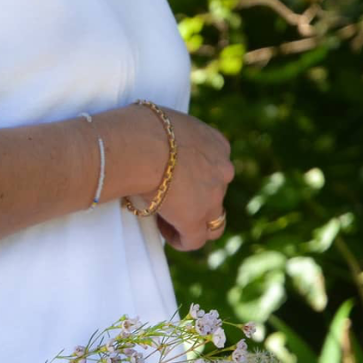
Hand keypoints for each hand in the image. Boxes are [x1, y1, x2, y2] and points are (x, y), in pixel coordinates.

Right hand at [123, 104, 233, 249]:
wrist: (140, 146)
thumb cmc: (140, 128)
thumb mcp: (163, 122)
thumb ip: (168, 135)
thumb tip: (146, 136)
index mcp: (217, 144)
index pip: (215, 166)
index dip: (195, 177)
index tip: (170, 179)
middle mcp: (222, 169)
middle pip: (215, 193)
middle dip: (194, 199)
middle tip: (167, 200)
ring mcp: (212, 196)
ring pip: (213, 220)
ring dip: (192, 222)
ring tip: (166, 220)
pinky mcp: (195, 219)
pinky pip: (195, 240)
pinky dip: (181, 239)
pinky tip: (164, 232)